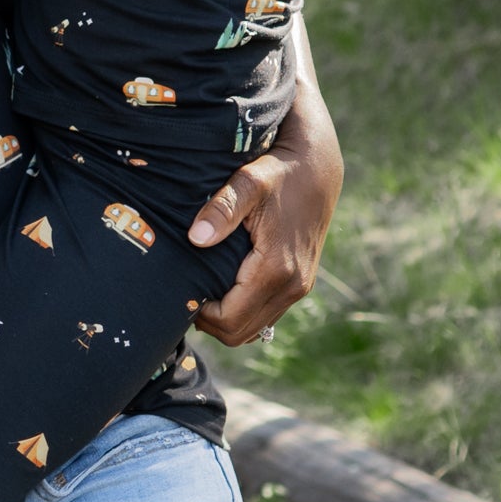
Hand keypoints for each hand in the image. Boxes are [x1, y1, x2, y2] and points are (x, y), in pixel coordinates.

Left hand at [184, 70, 341, 347]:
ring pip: (256, 328)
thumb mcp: (249, 181)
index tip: (181, 293)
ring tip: (202, 292)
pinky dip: (244, 312)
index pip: (231, 320)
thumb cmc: (279, 172)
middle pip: (241, 333)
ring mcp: (299, 287)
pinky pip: (267, 314)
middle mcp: (292, 286)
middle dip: (210, 323)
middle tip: (186, 296)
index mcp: (276, 269)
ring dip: (227, 320)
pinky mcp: (300, 282)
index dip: (201, 316)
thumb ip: (222, 208)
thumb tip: (195, 238)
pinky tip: (225, 289)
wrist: (318, 168)